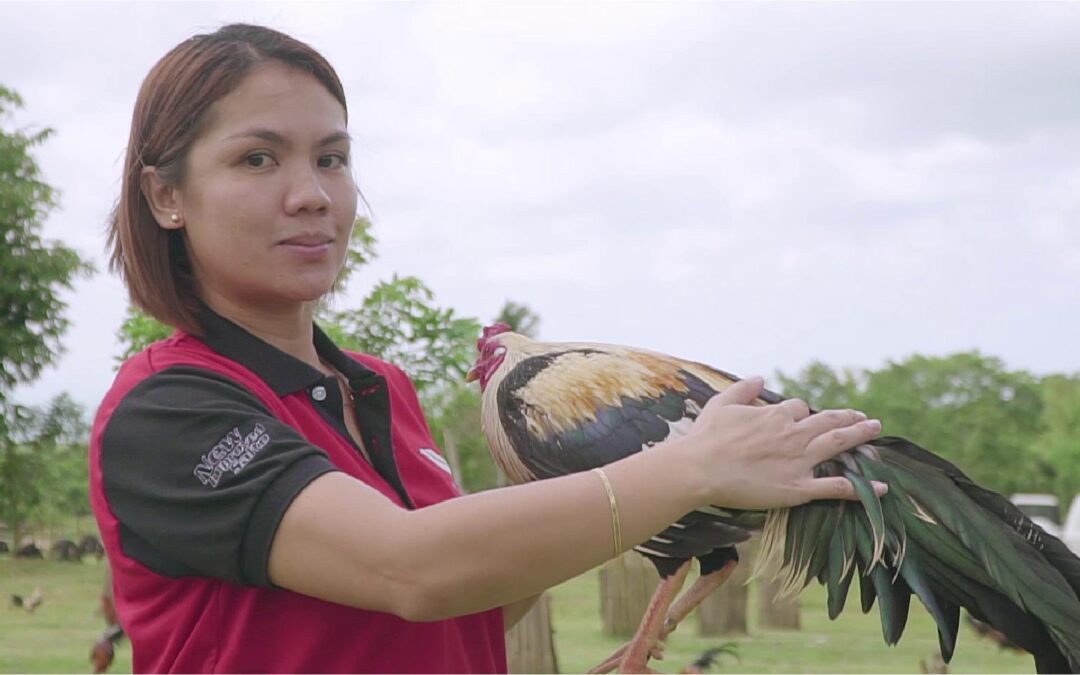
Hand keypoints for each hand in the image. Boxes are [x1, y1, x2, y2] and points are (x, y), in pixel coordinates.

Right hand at [680, 377, 885, 509]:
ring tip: (874, 429)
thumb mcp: (722, 403)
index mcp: (775, 415)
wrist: (699, 469)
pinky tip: (882, 488)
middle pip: (828, 421)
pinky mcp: (798, 488)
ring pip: (837, 445)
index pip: (799, 408)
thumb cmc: (706, 437)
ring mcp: (798, 462)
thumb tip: (762, 377)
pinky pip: (836, 487)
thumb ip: (743, 388)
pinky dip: (862, 488)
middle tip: (864, 417)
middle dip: (847, 417)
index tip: (801, 417)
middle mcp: (793, 435)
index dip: (802, 412)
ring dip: (859, 436)